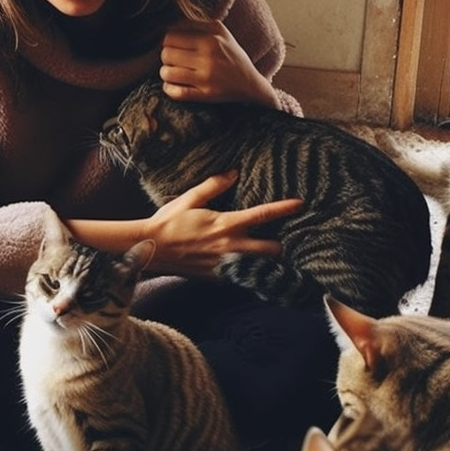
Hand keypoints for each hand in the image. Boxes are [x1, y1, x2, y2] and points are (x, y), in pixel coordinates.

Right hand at [146, 171, 301, 277]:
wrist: (149, 249)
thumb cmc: (168, 222)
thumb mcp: (190, 199)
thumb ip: (214, 186)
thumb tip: (234, 173)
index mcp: (226, 224)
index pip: (262, 215)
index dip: (284, 209)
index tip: (300, 204)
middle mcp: (230, 247)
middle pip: (272, 250)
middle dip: (285, 245)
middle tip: (292, 238)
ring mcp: (225, 265)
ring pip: (261, 267)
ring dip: (272, 262)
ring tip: (281, 257)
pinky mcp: (218, 278)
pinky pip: (243, 277)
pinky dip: (253, 273)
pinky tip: (256, 269)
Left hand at [160, 20, 280, 106]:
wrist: (250, 84)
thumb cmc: (231, 55)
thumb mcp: (221, 32)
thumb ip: (197, 24)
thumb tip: (170, 22)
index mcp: (210, 40)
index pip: (170, 37)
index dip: (167, 42)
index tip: (173, 46)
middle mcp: (208, 58)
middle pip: (166, 54)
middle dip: (166, 58)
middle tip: (173, 61)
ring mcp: (206, 78)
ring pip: (167, 73)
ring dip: (166, 74)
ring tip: (173, 73)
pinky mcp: (206, 95)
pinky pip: (175, 93)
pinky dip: (169, 89)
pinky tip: (173, 86)